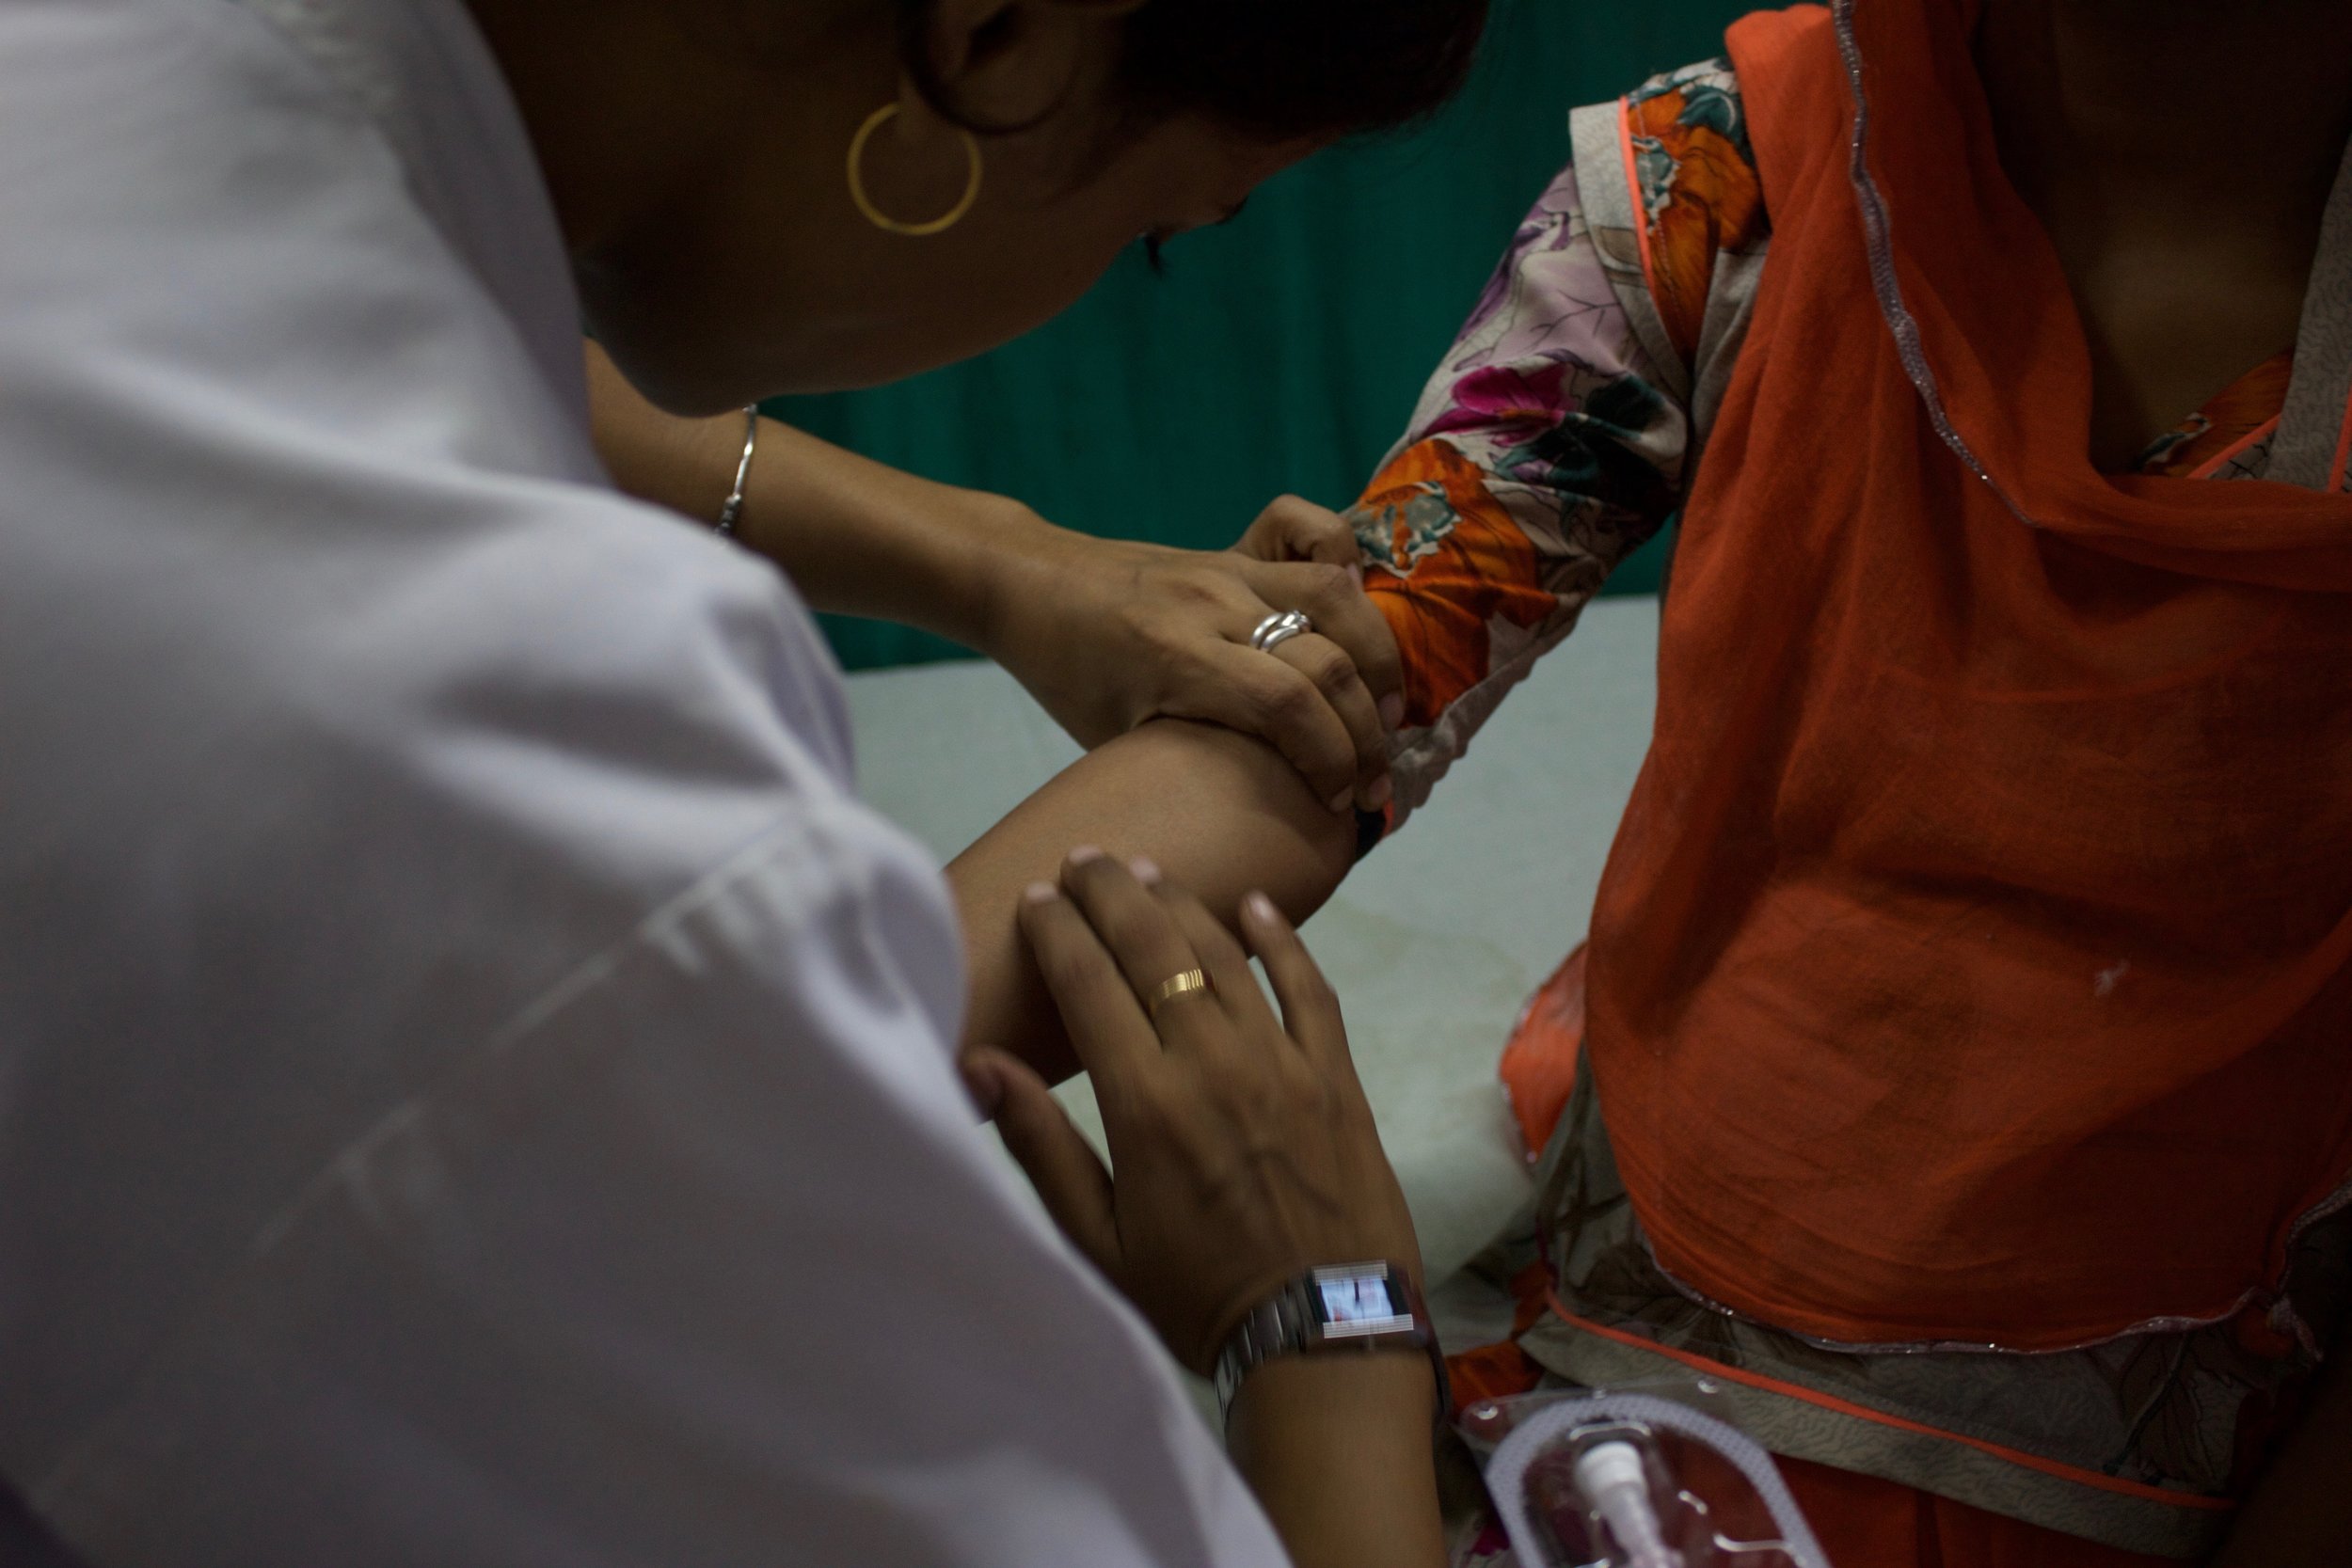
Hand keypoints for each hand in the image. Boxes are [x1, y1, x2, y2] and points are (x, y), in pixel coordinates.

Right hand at [963, 848, 1422, 1374]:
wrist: (1323, 1333)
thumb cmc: (1197, 1297)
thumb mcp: (1099, 1241)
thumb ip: (1040, 1146)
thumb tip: (979, 1067)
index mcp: (1144, 1103)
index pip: (1088, 985)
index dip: (1058, 931)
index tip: (1036, 897)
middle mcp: (1212, 1062)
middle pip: (1154, 947)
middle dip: (1112, 891)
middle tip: (1085, 857)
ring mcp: (1282, 1061)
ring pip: (1224, 953)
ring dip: (1181, 904)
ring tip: (1147, 872)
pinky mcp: (1336, 1074)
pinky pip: (1309, 987)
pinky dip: (1282, 939)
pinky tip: (1256, 906)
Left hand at [979, 498, 1404, 814]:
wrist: (1030, 582)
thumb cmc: (1068, 675)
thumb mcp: (1113, 738)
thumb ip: (1190, 759)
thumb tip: (1269, 810)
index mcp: (1176, 659)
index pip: (1288, 706)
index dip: (1332, 760)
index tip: (1341, 804)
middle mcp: (1212, 607)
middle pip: (1327, 661)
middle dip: (1366, 732)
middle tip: (1374, 781)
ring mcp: (1227, 569)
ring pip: (1337, 598)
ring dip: (1378, 659)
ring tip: (1386, 713)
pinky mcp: (1233, 549)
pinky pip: (1310, 534)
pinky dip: (1348, 566)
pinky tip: (1356, 617)